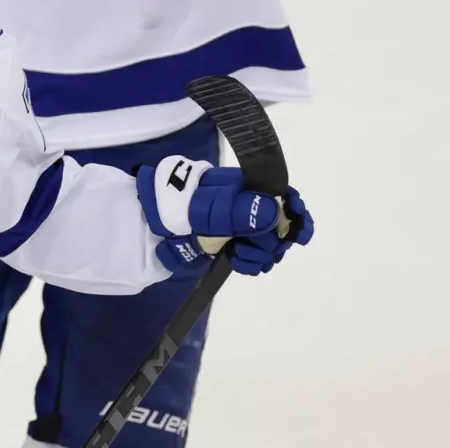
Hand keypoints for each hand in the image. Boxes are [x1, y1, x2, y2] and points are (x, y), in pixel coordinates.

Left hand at [136, 157, 310, 275]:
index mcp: (247, 188)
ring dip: (262, 254)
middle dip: (273, 240)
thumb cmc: (179, 208)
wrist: (150, 224)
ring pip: (271, 244)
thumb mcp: (208, 207)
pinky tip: (238, 261)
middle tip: (251, 246)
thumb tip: (273, 213)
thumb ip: (240, 211)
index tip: (298, 234)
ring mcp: (242, 226)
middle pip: (282, 225)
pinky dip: (251, 262)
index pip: (285, 197)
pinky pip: (256, 257)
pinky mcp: (233, 244)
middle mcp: (249, 205)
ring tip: (240, 254)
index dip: (296, 214)